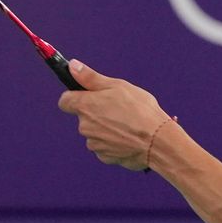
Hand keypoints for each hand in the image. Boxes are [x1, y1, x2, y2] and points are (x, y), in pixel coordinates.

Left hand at [57, 60, 171, 170]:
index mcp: (85, 106)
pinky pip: (105, 147)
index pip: (65, 101)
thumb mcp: (118, 86)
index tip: (89, 96)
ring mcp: (93, 143)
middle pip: (84, 117)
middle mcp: (84, 125)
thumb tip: (72, 65)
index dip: (75, 97)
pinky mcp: (104, 156)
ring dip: (107, 129)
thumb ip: (91, 78)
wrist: (157, 142)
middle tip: (120, 110)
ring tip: (128, 125)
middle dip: (98, 113)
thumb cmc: (141, 110)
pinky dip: (114, 143)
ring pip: (95, 132)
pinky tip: (129, 138)